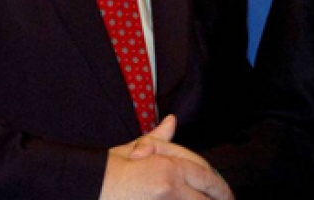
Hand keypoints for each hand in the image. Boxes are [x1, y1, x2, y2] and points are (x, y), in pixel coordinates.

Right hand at [101, 116, 232, 199]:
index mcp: (169, 168)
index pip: (207, 176)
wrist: (86, 189)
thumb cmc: (107, 171)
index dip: (221, 188)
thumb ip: (158, 140)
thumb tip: (172, 121)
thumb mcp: (133, 151)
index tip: (227, 195)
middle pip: (208, 198)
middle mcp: (172, 189)